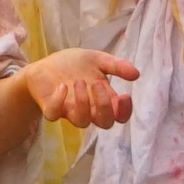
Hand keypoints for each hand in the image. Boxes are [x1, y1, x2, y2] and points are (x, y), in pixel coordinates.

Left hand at [17, 47, 140, 129]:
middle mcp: (89, 109)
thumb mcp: (97, 60)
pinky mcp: (51, 108)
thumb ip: (116, 66)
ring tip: (79, 82)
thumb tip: (136, 74)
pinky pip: (54, 114)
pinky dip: (58, 102)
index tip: (124, 96)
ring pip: (81, 121)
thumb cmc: (74, 65)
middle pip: (104, 123)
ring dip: (83, 103)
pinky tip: (62, 86)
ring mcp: (70, 110)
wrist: (46, 64)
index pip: (119, 116)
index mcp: (103, 99)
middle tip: (98, 85)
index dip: (124, 111)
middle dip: (104, 106)